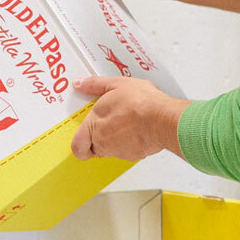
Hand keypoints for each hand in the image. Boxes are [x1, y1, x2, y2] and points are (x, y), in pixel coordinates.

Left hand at [70, 76, 188, 162]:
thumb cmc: (140, 103)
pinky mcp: (133, 155)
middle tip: (109, 124)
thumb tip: (80, 84)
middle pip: (94, 148)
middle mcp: (103, 142)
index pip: (77, 146)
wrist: (161, 118)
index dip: (80, 143)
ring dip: (115, 140)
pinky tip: (137, 130)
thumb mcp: (115, 84)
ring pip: (110, 150)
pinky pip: (127, 152)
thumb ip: (94, 85)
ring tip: (126, 123)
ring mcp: (118, 151)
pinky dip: (130, 143)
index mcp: (93, 126)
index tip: (84, 135)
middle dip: (99, 138)